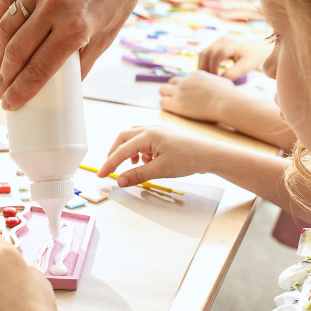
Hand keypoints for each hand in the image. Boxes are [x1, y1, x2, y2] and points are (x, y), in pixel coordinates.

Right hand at [0, 0, 154, 109]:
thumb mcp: (106, 36)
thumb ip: (82, 63)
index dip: (19, 91)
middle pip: (17, 51)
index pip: (38, 69)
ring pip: (7, 27)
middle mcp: (56, 5)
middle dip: (3, 77)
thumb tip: (62, 90)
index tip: (8, 103)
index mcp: (77, 27)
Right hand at [98, 125, 215, 186]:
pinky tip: (147, 162)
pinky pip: (144, 140)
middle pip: (123, 138)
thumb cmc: (188, 159)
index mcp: (148, 135)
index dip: (110, 163)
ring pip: (133, 138)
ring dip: (128, 151)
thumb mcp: (160, 170)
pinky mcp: (163, 136)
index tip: (101, 175)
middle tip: (110, 168)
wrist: (209, 155)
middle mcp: (150, 129)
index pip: (122, 150)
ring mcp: (157, 131)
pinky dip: (139, 151)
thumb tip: (120, 181)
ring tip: (132, 166)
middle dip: (115, 153)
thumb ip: (137, 175)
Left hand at [158, 71, 235, 122]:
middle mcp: (185, 81)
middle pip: (170, 82)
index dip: (183, 88)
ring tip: (173, 106)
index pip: (182, 80)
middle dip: (172, 91)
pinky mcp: (176, 103)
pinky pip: (163, 102)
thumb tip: (220, 83)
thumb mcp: (223, 81)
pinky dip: (166, 107)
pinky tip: (174, 112)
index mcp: (195, 75)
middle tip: (177, 101)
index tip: (187, 96)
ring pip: (162, 90)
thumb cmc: (229, 95)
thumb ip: (216, 82)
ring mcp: (179, 91)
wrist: (226, 102)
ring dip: (166, 97)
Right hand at [197, 35, 271, 78]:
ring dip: (202, 66)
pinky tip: (208, 73)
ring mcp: (218, 41)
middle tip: (206, 82)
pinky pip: (206, 53)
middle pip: (205, 54)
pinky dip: (205, 63)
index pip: (214, 58)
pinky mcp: (217, 44)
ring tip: (207, 78)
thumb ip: (232, 73)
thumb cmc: (254, 57)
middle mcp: (221, 40)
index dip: (212, 70)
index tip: (215, 81)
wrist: (259, 47)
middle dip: (204, 68)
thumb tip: (219, 81)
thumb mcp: (245, 66)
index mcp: (228, 44)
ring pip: (203, 54)